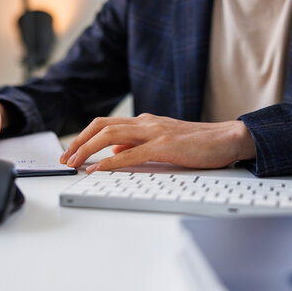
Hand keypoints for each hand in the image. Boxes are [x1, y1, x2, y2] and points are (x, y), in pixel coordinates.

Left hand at [59, 113, 255, 172]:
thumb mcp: (162, 141)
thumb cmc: (197, 143)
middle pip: (101, 126)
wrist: (227, 138)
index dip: (84, 136)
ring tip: (74, 162)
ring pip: (110, 135)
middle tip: (64, 158)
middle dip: (78, 141)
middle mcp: (145, 123)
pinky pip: (130, 153)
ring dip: (87, 149)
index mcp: (144, 122)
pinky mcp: (164, 146)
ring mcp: (154, 132)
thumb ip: (138, 145)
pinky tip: (97, 169)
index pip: (105, 124)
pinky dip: (109, 162)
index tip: (71, 151)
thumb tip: (115, 153)